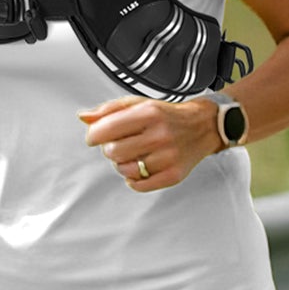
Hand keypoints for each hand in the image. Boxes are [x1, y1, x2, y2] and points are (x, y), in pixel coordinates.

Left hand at [78, 95, 219, 192]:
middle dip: (110, 149)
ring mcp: (168, 156)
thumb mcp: (139, 104)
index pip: (105, 129)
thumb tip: (84, 117)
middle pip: (112, 152)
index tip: (95, 137)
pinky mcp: (174, 174)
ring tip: (133, 155)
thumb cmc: (168, 116)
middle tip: (120, 144)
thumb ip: (109, 110)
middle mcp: (160, 134)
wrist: (203, 125)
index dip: (93, 135)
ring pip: (124, 170)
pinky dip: (134, 180)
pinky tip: (140, 168)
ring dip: (123, 164)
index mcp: (149, 113)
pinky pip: (139, 185)